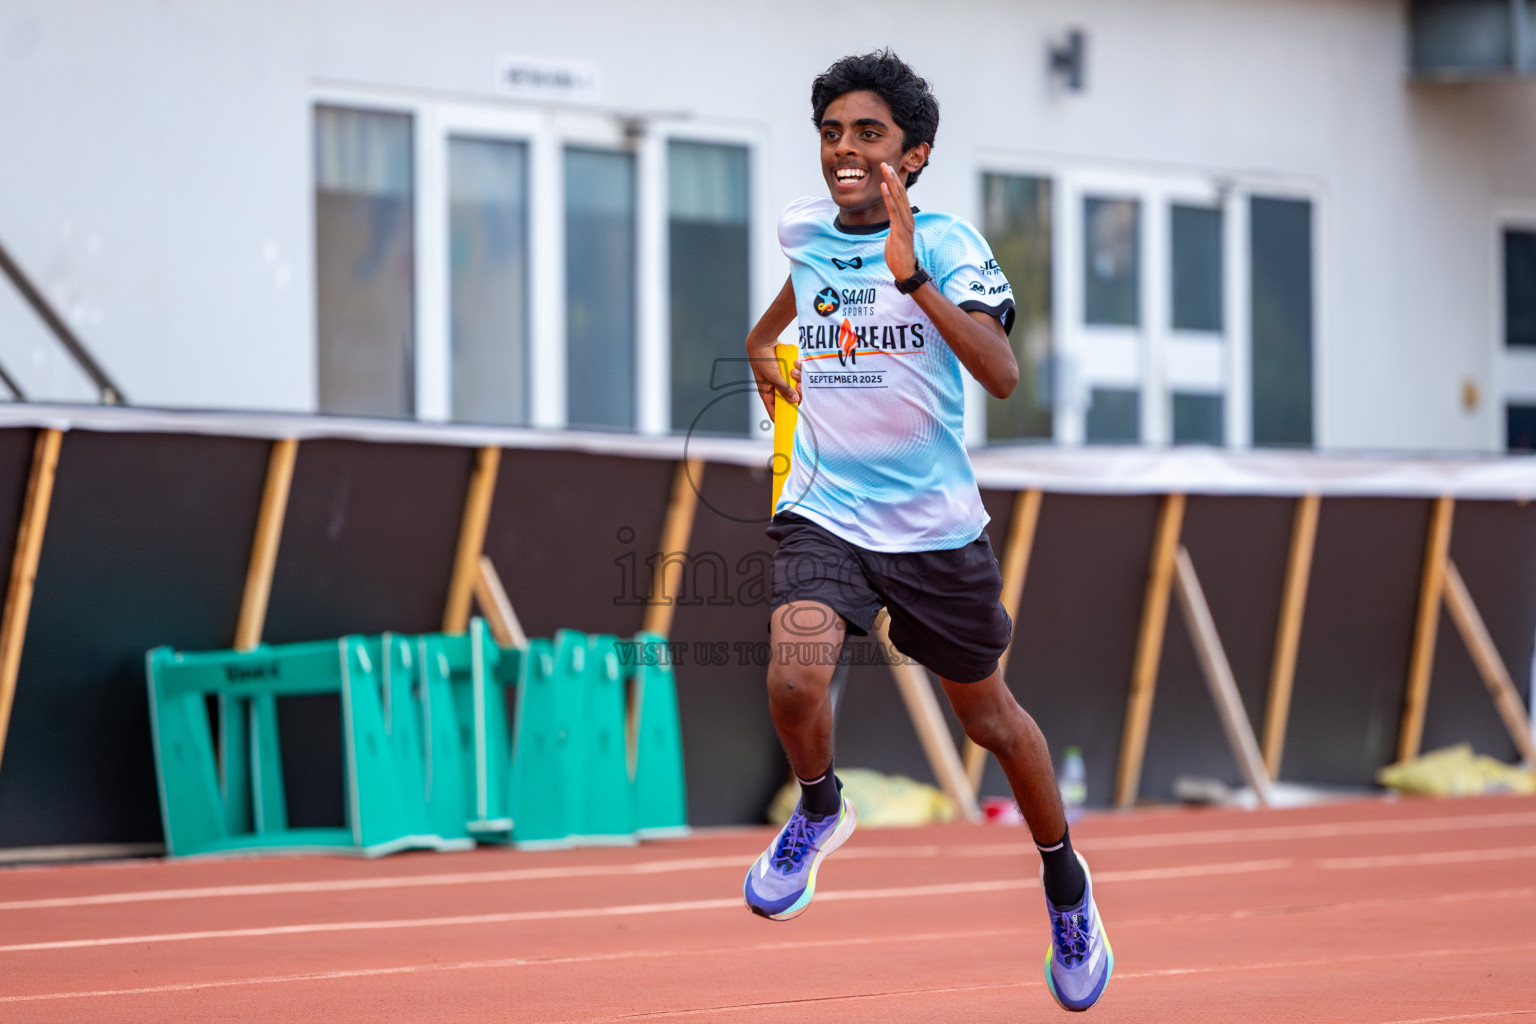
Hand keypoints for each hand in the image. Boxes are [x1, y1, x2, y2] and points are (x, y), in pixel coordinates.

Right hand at [747, 340, 800, 420]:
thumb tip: (795, 400)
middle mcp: (774, 388)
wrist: (764, 340)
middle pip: (788, 399)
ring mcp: (781, 380)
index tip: (792, 424)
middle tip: (798, 386)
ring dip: (797, 379)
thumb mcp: (773, 376)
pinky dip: (798, 370)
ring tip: (794, 370)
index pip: (774, 411)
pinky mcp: (787, 372)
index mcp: (767, 393)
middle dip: (796, 393)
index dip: (782, 418)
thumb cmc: (763, 359)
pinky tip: (796, 363)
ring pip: (794, 386)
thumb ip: (784, 388)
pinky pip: (796, 376)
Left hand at [881, 162, 917, 280]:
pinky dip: (888, 196)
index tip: (888, 170)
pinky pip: (893, 210)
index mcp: (907, 219)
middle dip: (892, 177)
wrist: (905, 270)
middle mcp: (908, 218)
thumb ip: (894, 225)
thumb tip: (891, 220)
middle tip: (885, 163)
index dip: (894, 182)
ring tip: (884, 169)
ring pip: (897, 198)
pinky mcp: (900, 229)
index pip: (901, 197)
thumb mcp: (895, 236)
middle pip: (900, 193)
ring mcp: (905, 223)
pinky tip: (883, 186)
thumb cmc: (899, 255)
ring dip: (890, 182)